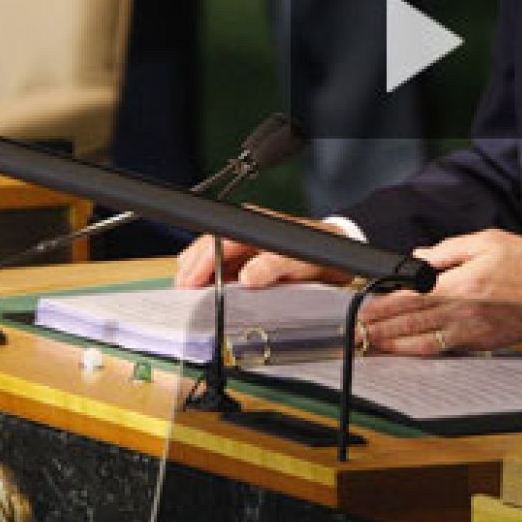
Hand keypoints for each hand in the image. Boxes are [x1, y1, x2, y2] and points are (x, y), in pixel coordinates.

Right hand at [172, 208, 352, 288]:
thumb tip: (247, 276)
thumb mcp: (299, 262)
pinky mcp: (250, 255)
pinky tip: (209, 291)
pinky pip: (223, 264)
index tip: (189, 283)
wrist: (339, 254)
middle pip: (207, 247)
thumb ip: (273, 267)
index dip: (199, 264)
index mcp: (254, 227)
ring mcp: (247, 242)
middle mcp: (246, 230)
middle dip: (192, 269)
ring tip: (190, 294)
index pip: (215, 242)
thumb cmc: (319, 254)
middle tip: (183, 293)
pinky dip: (212, 277)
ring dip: (199, 273)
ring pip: (212, 255)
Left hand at [356, 229, 521, 353]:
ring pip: (424, 342)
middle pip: (412, 324)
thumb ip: (448, 251)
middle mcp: (463, 313)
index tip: (364, 311)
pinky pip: (445, 349)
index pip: (411, 298)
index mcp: (461, 285)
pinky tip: (408, 352)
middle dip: (381, 330)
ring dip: (395, 346)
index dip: (384, 307)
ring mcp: (472, 332)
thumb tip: (417, 259)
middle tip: (357, 334)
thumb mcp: (486, 241)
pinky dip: (422, 352)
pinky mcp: (482, 342)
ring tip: (373, 346)